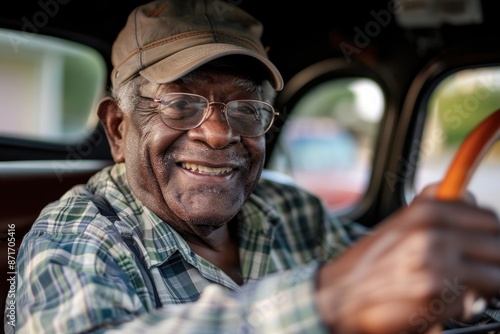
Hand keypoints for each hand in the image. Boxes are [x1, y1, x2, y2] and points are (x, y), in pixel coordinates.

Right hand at [316, 187, 499, 333]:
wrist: (339, 295)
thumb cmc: (369, 263)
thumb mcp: (398, 222)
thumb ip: (433, 204)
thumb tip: (468, 194)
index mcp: (428, 212)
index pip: (490, 220)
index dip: (490, 236)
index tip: (485, 247)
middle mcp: (434, 235)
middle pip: (497, 248)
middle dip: (490, 262)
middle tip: (473, 272)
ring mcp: (437, 268)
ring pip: (493, 279)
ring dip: (481, 287)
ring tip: (458, 289)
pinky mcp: (436, 300)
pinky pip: (474, 304)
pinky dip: (464, 308)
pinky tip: (442, 303)